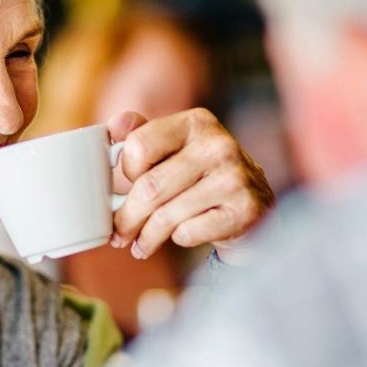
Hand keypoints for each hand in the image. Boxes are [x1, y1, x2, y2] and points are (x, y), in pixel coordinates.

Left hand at [107, 108, 274, 263]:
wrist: (253, 205)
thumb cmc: (202, 176)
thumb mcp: (175, 147)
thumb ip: (142, 133)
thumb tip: (113, 126)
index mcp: (197, 122)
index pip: (140, 145)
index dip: (126, 171)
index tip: (126, 185)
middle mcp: (218, 145)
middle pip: (150, 187)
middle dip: (127, 217)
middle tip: (118, 233)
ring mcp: (234, 178)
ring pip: (167, 215)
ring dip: (147, 237)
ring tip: (141, 245)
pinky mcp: (244, 210)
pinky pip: (189, 233)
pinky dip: (178, 240)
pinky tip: (179, 238)